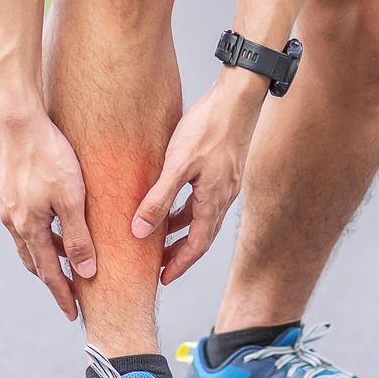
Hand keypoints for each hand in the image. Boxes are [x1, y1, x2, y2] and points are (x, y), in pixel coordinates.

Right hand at [0, 114, 96, 319]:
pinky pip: (24, 225)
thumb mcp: (71, 198)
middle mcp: (12, 222)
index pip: (48, 273)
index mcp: (28, 227)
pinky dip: (40, 235)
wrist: (17, 120)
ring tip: (66, 264)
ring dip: (46, 257)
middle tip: (70, 295)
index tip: (73, 315)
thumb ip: (78, 236)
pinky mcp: (7, 192)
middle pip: (35, 262)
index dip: (62, 295)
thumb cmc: (50, 155)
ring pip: (28, 243)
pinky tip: (53, 227)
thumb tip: (86, 272)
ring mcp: (7, 207)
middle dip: (52, 280)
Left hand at [132, 71, 267, 284]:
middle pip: (201, 236)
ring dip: (183, 231)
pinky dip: (187, 210)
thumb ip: (158, 199)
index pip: (197, 246)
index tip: (163, 280)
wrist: (238, 98)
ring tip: (161, 239)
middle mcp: (222, 197)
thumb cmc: (209, 127)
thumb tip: (140, 232)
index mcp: (213, 201)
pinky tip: (173, 203)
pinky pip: (203, 200)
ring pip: (202, 218)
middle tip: (160, 266)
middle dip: (180, 254)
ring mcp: (225, 183)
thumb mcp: (178, 165)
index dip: (180, 265)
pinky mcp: (223, 170)